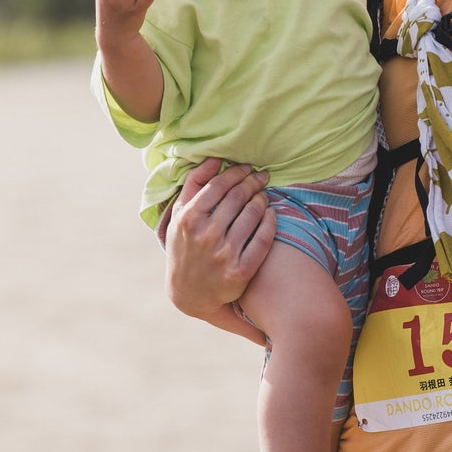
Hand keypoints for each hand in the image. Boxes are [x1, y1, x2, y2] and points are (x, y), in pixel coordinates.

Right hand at [163, 160, 275, 319]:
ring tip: (264, 195)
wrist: (189, 293)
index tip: (247, 168)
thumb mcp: (179, 216)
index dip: (237, 172)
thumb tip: (215, 158)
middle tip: (261, 176)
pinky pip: (263, 239)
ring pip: (253, 214)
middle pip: (238, 197)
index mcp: (188, 219)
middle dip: (253, 182)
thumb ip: (194, 184)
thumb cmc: (185, 246)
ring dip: (262, 199)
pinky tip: (272, 214)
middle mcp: (205, 236)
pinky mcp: (241, 271)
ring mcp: (224, 254)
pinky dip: (271, 222)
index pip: (219, 185)